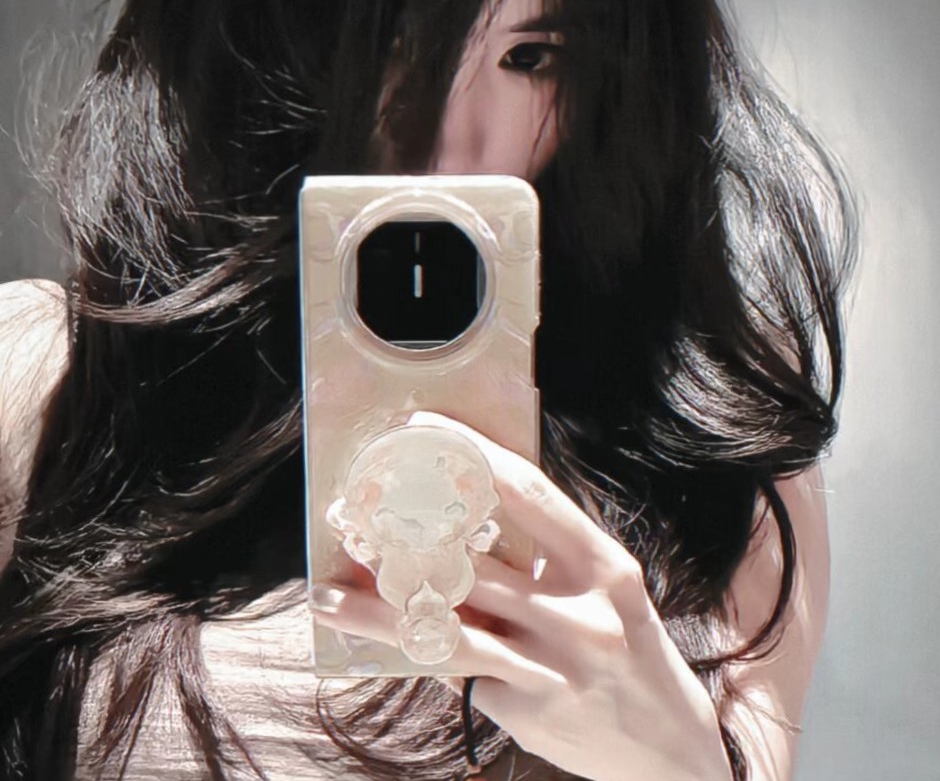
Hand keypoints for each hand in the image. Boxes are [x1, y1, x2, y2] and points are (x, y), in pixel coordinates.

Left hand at [312, 412, 732, 780]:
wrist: (669, 743)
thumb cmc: (626, 644)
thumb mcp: (603, 586)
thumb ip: (544, 552)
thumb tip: (459, 514)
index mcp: (603, 563)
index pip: (528, 491)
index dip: (471, 453)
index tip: (423, 429)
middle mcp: (580, 612)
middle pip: (472, 559)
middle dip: (403, 535)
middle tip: (351, 515)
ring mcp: (553, 666)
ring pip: (448, 627)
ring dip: (378, 610)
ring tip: (328, 594)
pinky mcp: (528, 709)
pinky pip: (460, 670)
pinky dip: (417, 649)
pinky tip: (376, 638)